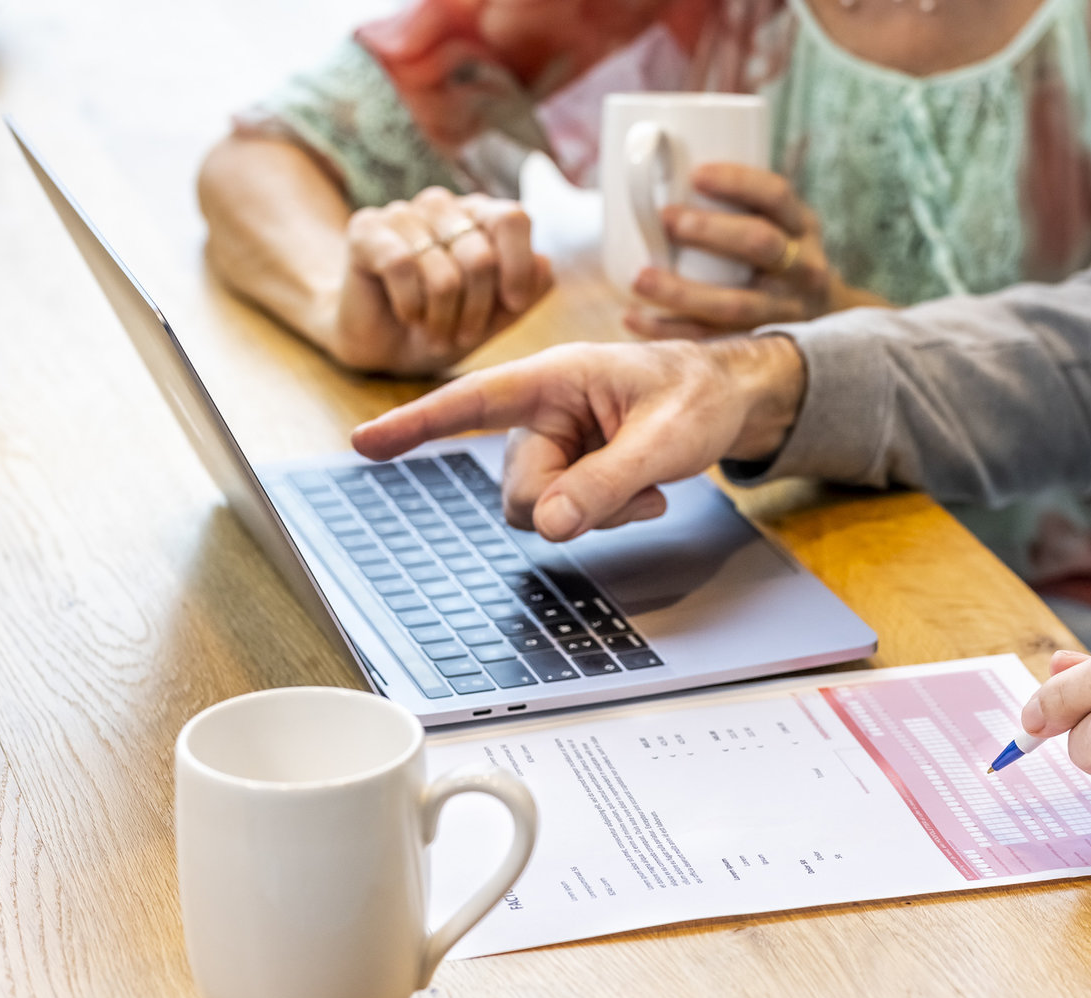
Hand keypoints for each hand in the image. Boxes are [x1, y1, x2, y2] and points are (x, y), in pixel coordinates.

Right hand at [324, 187, 553, 373]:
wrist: (383, 345)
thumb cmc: (443, 325)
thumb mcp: (495, 317)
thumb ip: (526, 291)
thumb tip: (544, 263)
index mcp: (480, 217)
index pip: (512, 218)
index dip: (518, 265)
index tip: (513, 304)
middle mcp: (443, 206)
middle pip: (480, 255)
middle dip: (476, 310)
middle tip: (462, 337)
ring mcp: (403, 213)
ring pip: (443, 270)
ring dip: (442, 317)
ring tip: (436, 335)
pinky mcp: (366, 229)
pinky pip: (402, 267)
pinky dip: (411, 305)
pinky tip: (409, 316)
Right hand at [351, 335, 806, 538]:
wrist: (727, 399)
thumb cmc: (697, 397)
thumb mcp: (666, 440)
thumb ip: (607, 483)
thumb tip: (549, 527)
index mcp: (554, 378)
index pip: (472, 401)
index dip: (416, 423)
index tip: (363, 441)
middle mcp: (540, 411)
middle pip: (519, 490)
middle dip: (571, 506)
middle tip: (636, 487)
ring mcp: (550, 445)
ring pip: (540, 511)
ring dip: (595, 513)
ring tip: (647, 482)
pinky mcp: (565, 471)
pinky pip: (563, 517)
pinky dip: (605, 516)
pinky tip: (644, 492)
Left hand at [624, 163, 839, 339]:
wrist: (828, 323)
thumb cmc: (777, 257)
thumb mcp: (776, 223)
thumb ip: (734, 201)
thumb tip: (645, 147)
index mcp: (802, 226)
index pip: (777, 195)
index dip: (739, 181)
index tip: (696, 174)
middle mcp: (802, 268)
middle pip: (761, 244)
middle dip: (711, 230)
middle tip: (665, 218)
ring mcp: (785, 311)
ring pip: (736, 304)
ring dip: (683, 293)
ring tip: (639, 279)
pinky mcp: (760, 345)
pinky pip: (714, 342)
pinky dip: (670, 331)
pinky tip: (634, 319)